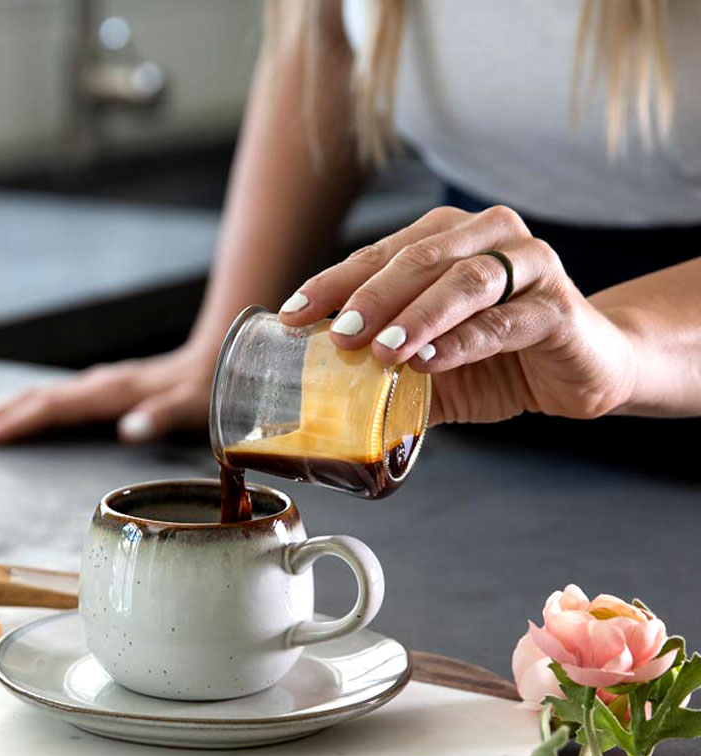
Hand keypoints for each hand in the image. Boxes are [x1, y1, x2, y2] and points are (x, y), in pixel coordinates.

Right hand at [0, 343, 214, 444]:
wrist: (218, 358)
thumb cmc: (206, 389)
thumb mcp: (192, 407)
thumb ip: (161, 417)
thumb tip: (129, 430)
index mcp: (110, 392)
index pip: (51, 408)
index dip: (15, 424)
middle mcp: (95, 385)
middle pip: (31, 399)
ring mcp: (94, 386)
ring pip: (34, 395)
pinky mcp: (97, 390)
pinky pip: (48, 399)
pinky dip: (18, 407)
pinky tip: (4, 415)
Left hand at [279, 206, 637, 424]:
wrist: (581, 370)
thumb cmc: (498, 356)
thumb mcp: (427, 362)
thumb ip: (382, 369)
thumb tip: (317, 399)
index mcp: (447, 237)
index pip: (378, 255)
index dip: (332, 283)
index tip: (293, 315)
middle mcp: (488, 236)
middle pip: (419, 258)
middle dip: (370, 298)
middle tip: (337, 335)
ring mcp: (530, 265)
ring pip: (464, 281)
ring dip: (417, 316)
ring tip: (382, 350)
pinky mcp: (558, 308)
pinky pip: (504, 321)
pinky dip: (463, 341)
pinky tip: (430, 361)